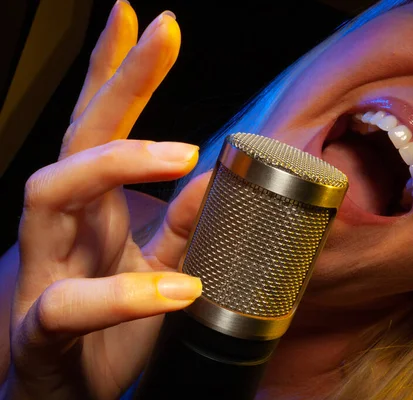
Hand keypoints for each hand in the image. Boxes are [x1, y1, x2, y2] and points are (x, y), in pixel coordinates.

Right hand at [5, 2, 210, 397]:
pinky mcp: (43, 329)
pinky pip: (69, 304)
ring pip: (50, 194)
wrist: (71, 398)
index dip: (114, 71)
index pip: (101, 127)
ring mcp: (46, 271)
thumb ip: (182, 228)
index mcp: (95, 211)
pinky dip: (125, 294)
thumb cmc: (112, 332)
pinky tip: (179, 290)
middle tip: (162, 32)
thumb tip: (212, 181)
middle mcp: (64, 227)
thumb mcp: (160, 269)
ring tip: (179, 154)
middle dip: (116, 79)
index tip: (139, 17)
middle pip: (78, 136)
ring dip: (114, 165)